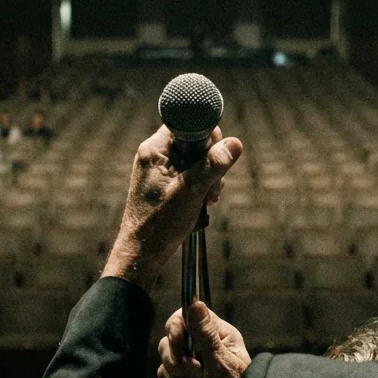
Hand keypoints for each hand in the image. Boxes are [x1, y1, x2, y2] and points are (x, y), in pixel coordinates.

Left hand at [102, 125, 242, 289]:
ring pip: (197, 161)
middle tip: (212, 189)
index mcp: (155, 150)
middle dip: (211, 163)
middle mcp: (156, 155)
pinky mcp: (166, 184)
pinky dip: (202, 187)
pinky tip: (202, 204)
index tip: (216, 155)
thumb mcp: (190, 192)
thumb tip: (235, 143)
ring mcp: (161, 170)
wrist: (143, 253)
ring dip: (209, 179)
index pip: (187, 124)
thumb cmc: (159, 224)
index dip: (206, 135)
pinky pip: (192, 175)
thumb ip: (212, 166)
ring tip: (207, 201)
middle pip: (195, 143)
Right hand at [157, 302, 251, 377]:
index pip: (179, 319)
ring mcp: (187, 368)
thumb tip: (195, 304)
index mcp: (212, 334)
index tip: (178, 342)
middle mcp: (197, 348)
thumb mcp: (223, 360)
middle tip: (200, 374)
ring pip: (164, 371)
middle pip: (166, 346)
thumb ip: (206, 334)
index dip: (174, 329)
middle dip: (181, 365)